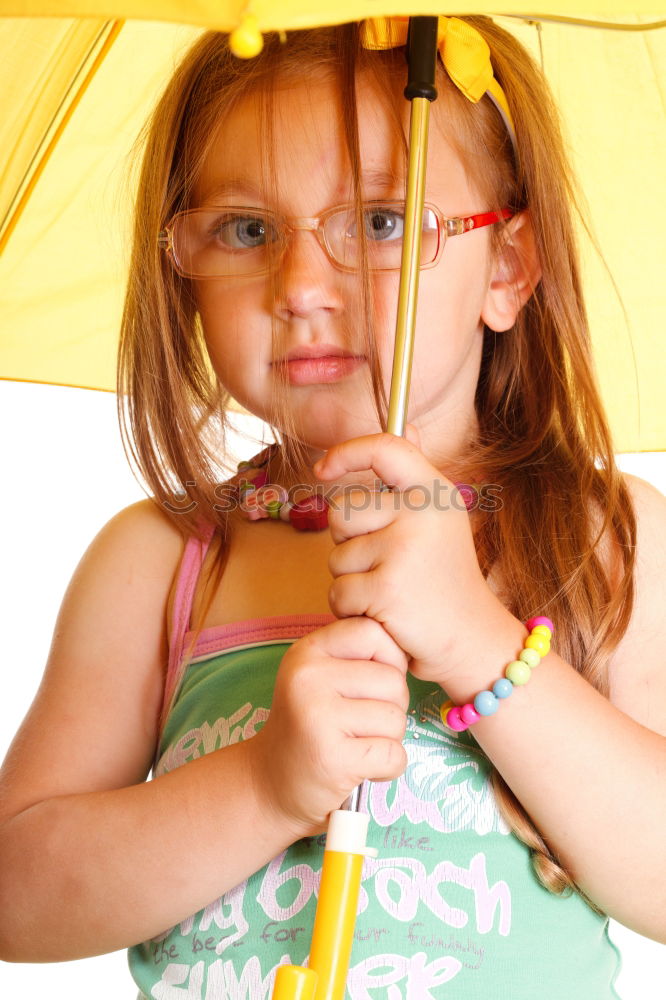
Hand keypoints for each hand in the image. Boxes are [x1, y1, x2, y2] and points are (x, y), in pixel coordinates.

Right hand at [249, 616, 408, 836]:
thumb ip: (356, 656)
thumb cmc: (309, 726)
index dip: (389, 657)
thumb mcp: (320, 677)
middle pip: (393, 680)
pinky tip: (362, 768)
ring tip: (358, 745)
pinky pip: (394, 755)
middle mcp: (308, 678)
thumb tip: (408, 647)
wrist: (270, 784)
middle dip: (392, 706)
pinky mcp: (332, 758)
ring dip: (389, 739)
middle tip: (362, 724)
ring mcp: (318, 717)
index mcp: (307, 652)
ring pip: (396, 719)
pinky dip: (388, 768)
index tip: (373, 682)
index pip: (372, 631)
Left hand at [315, 431, 512, 684]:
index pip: (385, 448)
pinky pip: (339, 592)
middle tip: (383, 562)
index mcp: (435, 492)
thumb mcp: (440, 518)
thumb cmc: (444, 578)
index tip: (323, 468)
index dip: (346, 452)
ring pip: (336, 557)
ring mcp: (404, 550)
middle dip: (347, 541)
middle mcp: (422, 514)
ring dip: (351, 580)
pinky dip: (352, 609)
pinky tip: (383, 614)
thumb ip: (414, 475)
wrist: (470, 639)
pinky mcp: (386, 588)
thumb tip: (406, 423)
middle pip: (341, 511)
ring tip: (388, 590)